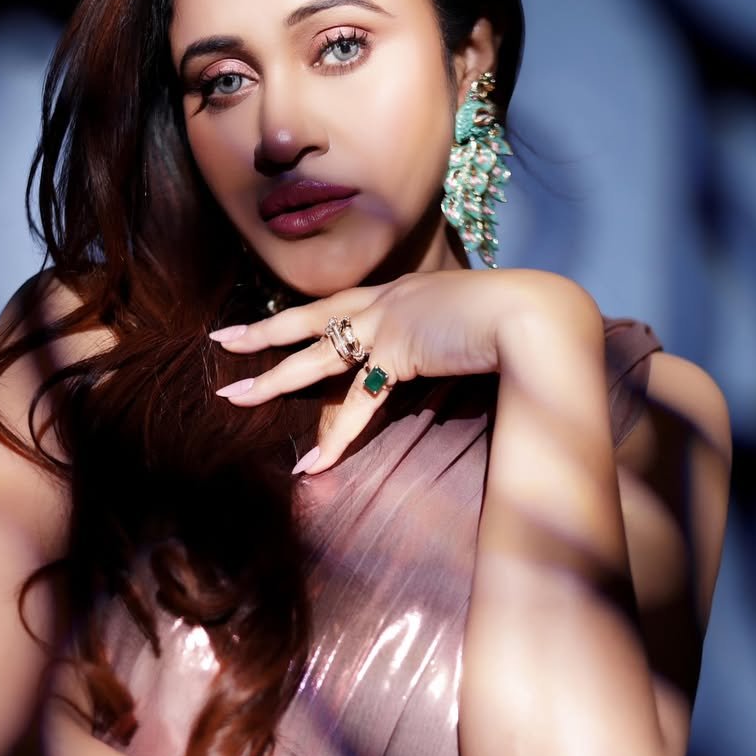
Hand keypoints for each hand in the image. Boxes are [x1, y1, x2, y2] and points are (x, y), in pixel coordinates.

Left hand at [210, 268, 596, 473]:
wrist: (534, 311)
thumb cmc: (513, 317)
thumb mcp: (463, 318)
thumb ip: (440, 330)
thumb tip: (439, 346)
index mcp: (397, 291)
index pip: (337, 310)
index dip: (302, 323)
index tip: (268, 328)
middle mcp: (384, 300)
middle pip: (306, 320)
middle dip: (259, 333)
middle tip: (221, 342)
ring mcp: (387, 322)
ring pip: (313, 356)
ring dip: (271, 380)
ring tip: (233, 397)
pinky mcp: (399, 351)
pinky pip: (358, 404)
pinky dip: (336, 438)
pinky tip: (312, 464)